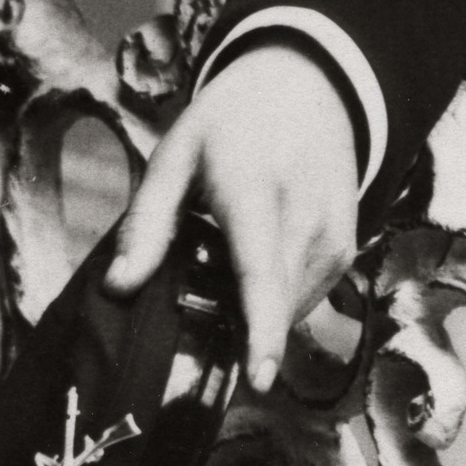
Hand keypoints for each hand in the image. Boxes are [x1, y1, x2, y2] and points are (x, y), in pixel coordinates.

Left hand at [103, 43, 360, 393]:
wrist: (307, 85)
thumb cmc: (228, 124)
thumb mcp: (174, 156)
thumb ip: (147, 224)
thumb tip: (118, 287)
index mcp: (254, 191)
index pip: (261, 273)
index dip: (261, 331)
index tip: (256, 380)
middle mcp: (305, 218)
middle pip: (275, 304)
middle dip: (236, 334)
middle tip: (195, 316)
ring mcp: (335, 237)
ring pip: (291, 310)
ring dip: (252, 314)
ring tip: (223, 266)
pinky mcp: (346, 251)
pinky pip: (306, 299)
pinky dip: (274, 300)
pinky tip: (250, 268)